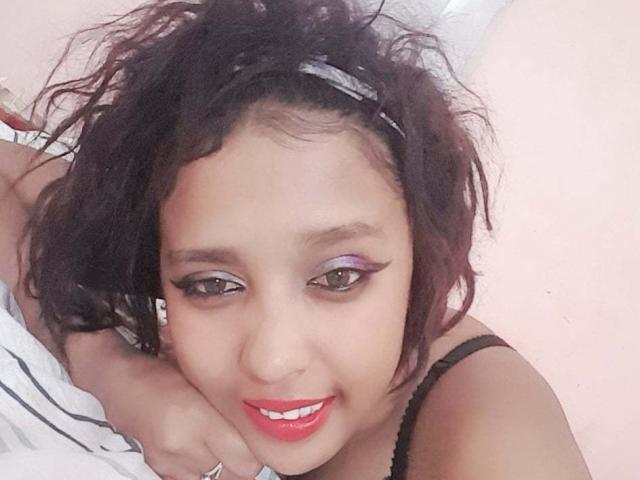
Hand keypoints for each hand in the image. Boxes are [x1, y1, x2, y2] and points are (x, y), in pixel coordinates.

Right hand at [65, 330, 261, 478]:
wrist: (121, 380)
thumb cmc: (168, 369)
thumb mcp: (205, 378)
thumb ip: (232, 405)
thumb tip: (263, 426)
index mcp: (197, 418)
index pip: (247, 459)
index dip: (256, 448)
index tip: (255, 432)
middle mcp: (182, 446)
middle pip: (237, 472)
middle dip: (243, 457)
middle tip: (239, 435)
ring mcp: (169, 462)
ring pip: (217, 476)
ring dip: (223, 462)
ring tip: (215, 436)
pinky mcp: (159, 468)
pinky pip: (195, 477)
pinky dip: (202, 466)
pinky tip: (198, 445)